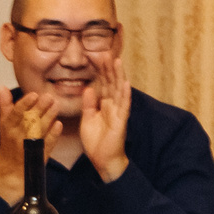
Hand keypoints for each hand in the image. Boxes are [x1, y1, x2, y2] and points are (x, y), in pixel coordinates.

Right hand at [0, 85, 57, 203]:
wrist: (10, 171)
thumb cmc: (8, 143)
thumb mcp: (4, 124)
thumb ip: (5, 105)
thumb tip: (1, 87)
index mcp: (8, 127)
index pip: (16, 113)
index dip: (25, 104)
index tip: (34, 94)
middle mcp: (17, 136)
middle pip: (30, 120)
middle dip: (40, 108)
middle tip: (50, 97)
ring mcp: (29, 145)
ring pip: (39, 130)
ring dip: (49, 117)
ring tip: (56, 105)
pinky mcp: (39, 154)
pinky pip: (46, 144)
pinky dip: (53, 135)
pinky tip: (59, 125)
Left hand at [79, 56, 133, 182]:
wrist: (103, 160)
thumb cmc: (97, 142)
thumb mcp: (88, 119)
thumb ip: (89, 104)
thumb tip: (89, 88)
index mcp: (104, 105)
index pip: (104, 84)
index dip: (101, 72)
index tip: (98, 57)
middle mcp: (113, 106)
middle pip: (111, 84)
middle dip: (109, 69)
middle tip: (106, 53)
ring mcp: (119, 113)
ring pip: (119, 91)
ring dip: (119, 76)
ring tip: (117, 61)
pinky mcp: (121, 122)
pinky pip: (124, 106)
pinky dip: (125, 95)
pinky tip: (125, 83)